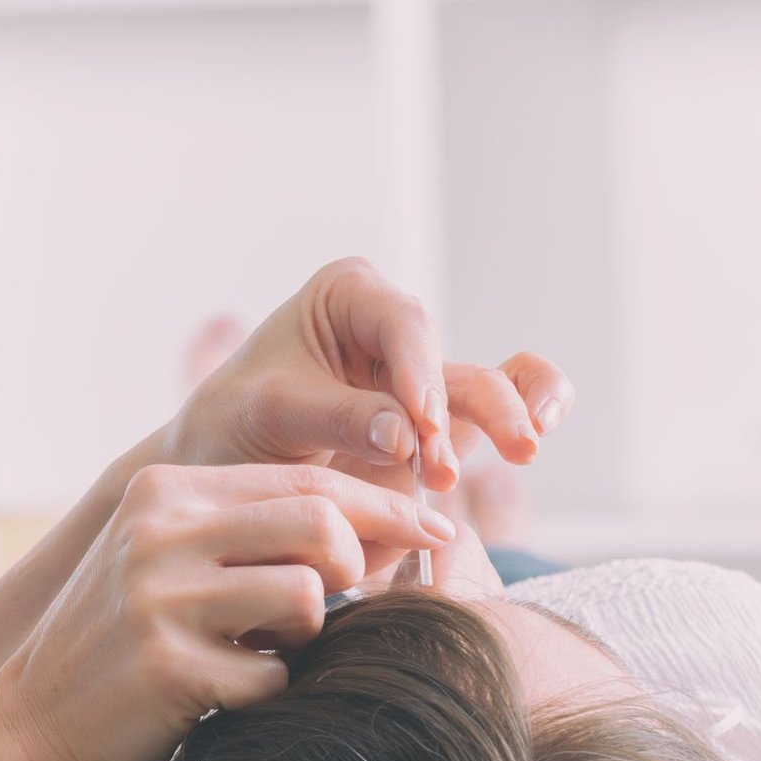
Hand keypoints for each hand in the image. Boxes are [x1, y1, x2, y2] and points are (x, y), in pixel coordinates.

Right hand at [0, 461, 455, 760]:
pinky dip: (268, 691)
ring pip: (306, 595)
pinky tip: (227, 693)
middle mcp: (158, 531)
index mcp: (164, 491)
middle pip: (318, 523)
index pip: (303, 479)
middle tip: (350, 601)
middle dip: (358, 564)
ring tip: (265, 649)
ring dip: (308, 634)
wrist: (34, 723)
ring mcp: (158, 598)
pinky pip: (273, 675)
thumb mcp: (168, 558)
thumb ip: (250, 530)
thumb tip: (383, 523)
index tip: (436, 529)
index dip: (382, 504)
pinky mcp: (167, 667)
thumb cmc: (124, 641)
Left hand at [160, 257, 575, 491]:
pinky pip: (492, 407)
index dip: (419, 373)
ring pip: (484, 383)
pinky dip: (524, 413)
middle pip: (449, 356)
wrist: (224, 465)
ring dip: (502, 419)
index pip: (401, 325)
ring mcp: (419, 374)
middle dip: (467, 407)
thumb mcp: (269, 413)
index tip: (422, 427)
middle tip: (455, 464)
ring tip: (519, 454)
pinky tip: (535, 436)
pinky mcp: (436, 420)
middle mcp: (392, 327)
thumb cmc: (232, 423)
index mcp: (347, 295)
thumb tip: (406, 438)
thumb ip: (337, 418)